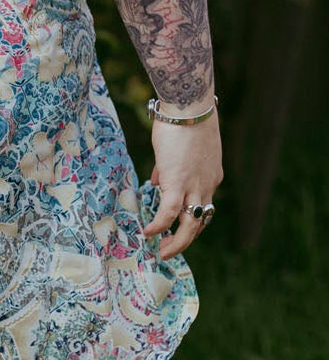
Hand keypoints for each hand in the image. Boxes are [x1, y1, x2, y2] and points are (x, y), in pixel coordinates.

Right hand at [143, 114, 222, 259]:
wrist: (189, 108)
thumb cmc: (183, 119)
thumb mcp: (181, 146)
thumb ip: (170, 166)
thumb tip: (157, 180)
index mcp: (211, 177)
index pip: (203, 203)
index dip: (189, 213)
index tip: (175, 219)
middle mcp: (207, 186)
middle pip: (200, 222)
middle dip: (186, 238)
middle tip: (171, 248)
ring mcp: (195, 187)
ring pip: (190, 225)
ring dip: (177, 242)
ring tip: (163, 251)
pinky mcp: (178, 183)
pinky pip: (169, 213)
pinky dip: (159, 225)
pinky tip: (148, 233)